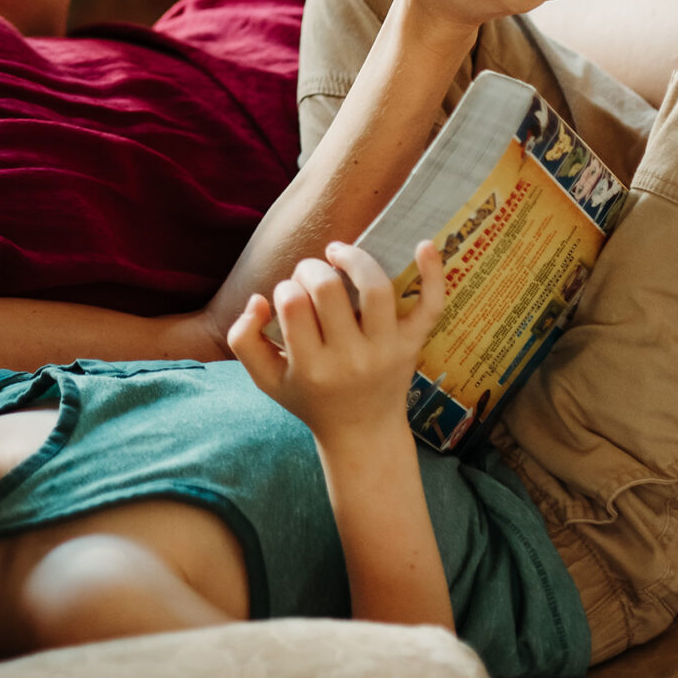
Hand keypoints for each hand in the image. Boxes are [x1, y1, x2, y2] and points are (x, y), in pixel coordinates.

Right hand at [228, 239, 444, 448]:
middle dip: (311, 269)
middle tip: (309, 278)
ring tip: (338, 254)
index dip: (285, 287)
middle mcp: (351, 359)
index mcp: (312, 367)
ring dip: (353, 258)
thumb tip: (259, 299)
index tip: (288, 296)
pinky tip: (424, 245)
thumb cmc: (309, 399)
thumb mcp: (265, 379)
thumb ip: (244, 338)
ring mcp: (387, 350)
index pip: (293, 304)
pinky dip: (432, 274)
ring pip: (375, 287)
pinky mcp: (412, 345)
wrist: (362, 433)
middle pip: (328, 288)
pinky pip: (429, 306)